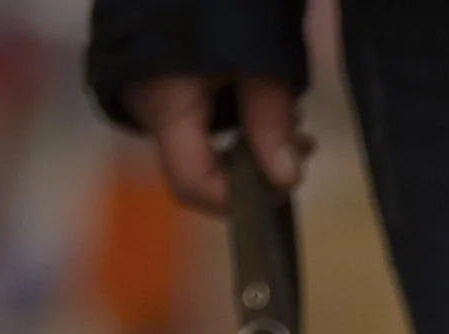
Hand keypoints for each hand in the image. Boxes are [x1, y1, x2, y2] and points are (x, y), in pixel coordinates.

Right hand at [129, 72, 304, 213]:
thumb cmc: (219, 9)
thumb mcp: (258, 58)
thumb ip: (270, 118)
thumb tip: (287, 180)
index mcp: (164, 106)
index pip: (193, 185)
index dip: (240, 199)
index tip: (285, 182)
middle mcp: (146, 109)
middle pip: (198, 174)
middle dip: (254, 172)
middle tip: (301, 146)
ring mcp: (147, 97)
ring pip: (200, 151)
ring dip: (250, 148)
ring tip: (293, 123)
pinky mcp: (158, 84)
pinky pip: (194, 126)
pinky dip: (232, 126)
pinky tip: (265, 108)